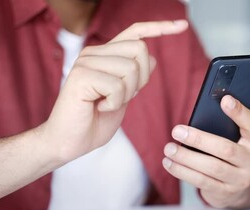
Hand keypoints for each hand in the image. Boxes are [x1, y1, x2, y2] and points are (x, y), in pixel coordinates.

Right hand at [43, 20, 188, 162]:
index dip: (159, 27)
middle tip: (121, 97)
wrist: (68, 143)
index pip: (135, 32)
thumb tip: (152, 58)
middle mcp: (94, 53)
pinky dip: (115, 103)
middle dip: (141, 79)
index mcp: (104, 55)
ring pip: (131, 68)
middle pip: (140, 49)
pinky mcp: (81, 76)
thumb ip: (136, 77)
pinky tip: (99, 107)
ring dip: (126, 94)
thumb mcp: (124, 97)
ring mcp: (86, 62)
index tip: (181, 26)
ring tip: (106, 103)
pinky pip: (118, 86)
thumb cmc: (93, 121)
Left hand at [163, 95, 249, 208]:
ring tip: (169, 148)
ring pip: (211, 167)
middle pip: (226, 149)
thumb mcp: (245, 136)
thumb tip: (245, 99)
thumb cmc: (237, 152)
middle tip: (177, 131)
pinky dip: (183, 172)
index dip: (240, 112)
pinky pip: (202, 182)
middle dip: (199, 140)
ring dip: (186, 158)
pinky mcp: (224, 192)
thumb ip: (245, 118)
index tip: (225, 100)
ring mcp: (240, 179)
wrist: (239, 188)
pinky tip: (169, 163)